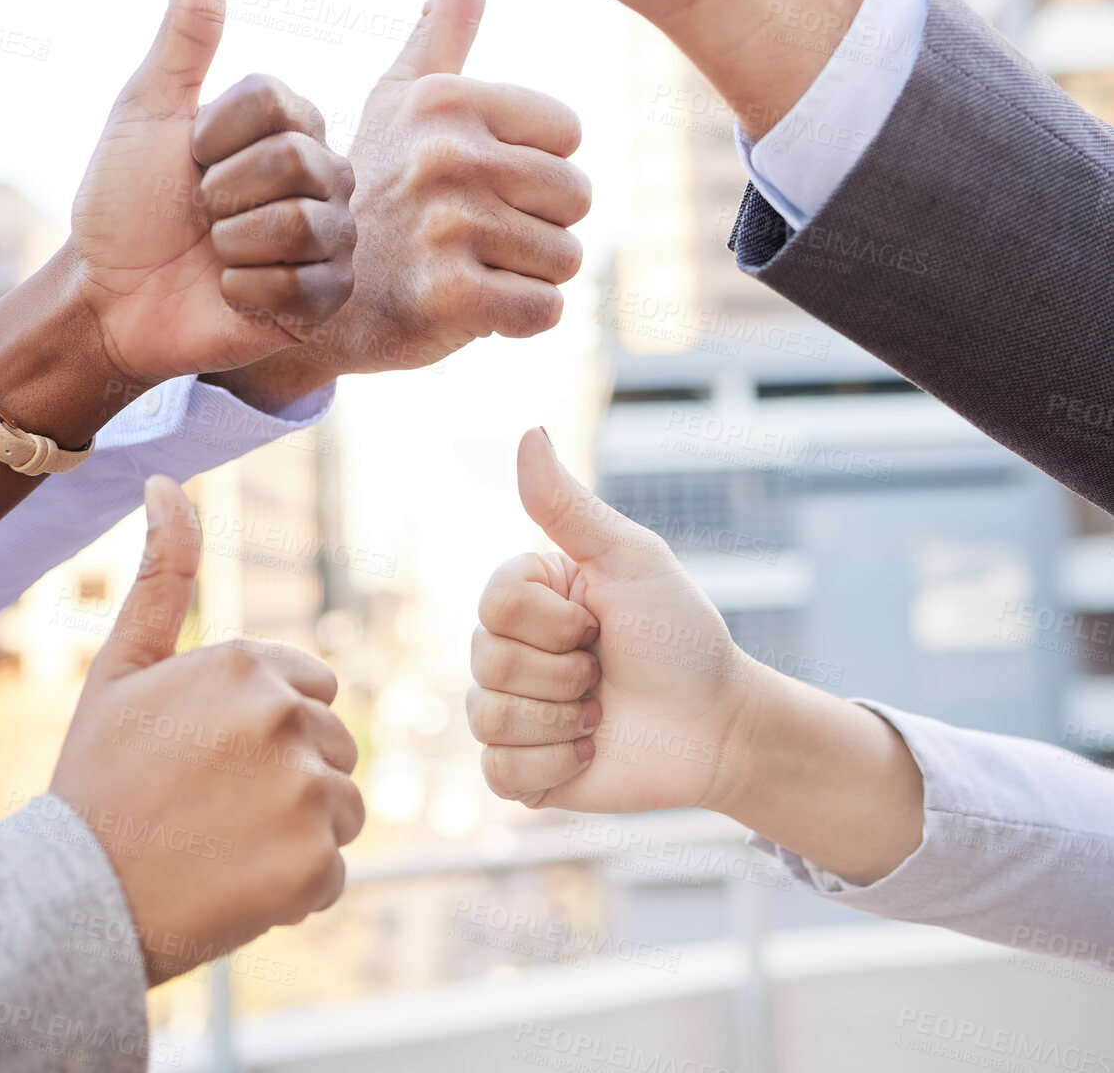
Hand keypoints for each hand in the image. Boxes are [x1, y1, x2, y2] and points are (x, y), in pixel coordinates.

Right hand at [50, 476, 364, 984]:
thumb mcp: (123, 668)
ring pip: (342, 808)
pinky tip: (238, 888)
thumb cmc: (101, 782)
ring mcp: (304, 789)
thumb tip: (166, 482)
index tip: (211, 760)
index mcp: (248, 664)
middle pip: (334, 748)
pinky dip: (297, 891)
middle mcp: (285, 716)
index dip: (267, 732)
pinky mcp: (314, 862)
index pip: (314, 693)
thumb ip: (163, 574)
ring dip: (299, 834)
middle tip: (214, 810)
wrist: (73, 904)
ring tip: (225, 848)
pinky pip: (334, 873)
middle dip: (290, 780)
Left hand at [70, 0, 355, 386]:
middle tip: (202, 213)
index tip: (189, 158)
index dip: (217, 136)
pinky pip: (306, 285)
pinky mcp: (327, 297)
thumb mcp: (148, 107)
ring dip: (233, 246)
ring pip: (302, 225)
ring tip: (216, 254)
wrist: (113, 297)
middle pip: (297, 163)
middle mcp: (323, 175)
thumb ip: (188, 28)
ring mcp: (331, 237)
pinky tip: (234, 292)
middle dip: (224, 193)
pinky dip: (250, 291)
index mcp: (290, 125)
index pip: (280, 104)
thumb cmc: (125, 202)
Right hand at [219, 0, 590, 405]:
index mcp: (447, 99)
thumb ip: (443, 20)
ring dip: (529, 274)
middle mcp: (446, 153)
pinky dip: (519, 321)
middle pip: (576, 196)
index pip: (568, 136)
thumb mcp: (402, 95)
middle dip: (540, 225)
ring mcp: (446, 225)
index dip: (535, 167)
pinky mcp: (450, 296)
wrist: (311, 296)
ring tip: (470, 266)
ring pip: (566, 257)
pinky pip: (544, 311)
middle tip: (475, 234)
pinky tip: (471, 308)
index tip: (479, 181)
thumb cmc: (377, 187)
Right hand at [468, 430, 923, 883]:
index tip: (600, 620)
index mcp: (528, 595)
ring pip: (488, 718)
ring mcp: (512, 709)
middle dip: (566, 672)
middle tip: (606, 671)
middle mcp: (510, 648)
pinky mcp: (521, 770)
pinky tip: (588, 750)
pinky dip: (553, 765)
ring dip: (562, 719)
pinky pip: (498, 775)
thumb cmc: (681, 633)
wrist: (719, 724)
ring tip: (600, 713)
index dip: (554, 621)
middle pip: (487, 660)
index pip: (494, 602)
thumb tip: (529, 432)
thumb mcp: (631, 559)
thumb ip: (569, 505)